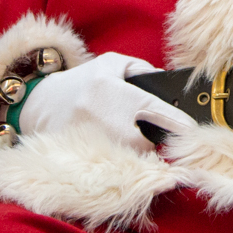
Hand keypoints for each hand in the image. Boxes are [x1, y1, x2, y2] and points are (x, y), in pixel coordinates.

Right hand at [17, 52, 196, 153]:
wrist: (38, 106)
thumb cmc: (82, 82)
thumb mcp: (112, 64)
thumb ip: (144, 70)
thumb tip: (169, 84)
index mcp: (113, 93)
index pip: (158, 114)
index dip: (180, 125)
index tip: (193, 131)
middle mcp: (105, 122)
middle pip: (149, 141)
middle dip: (158, 139)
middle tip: (157, 133)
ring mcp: (95, 146)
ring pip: (135, 158)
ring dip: (142, 153)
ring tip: (134, 141)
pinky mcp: (87, 163)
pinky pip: (119, 169)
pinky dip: (126, 163)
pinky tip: (123, 154)